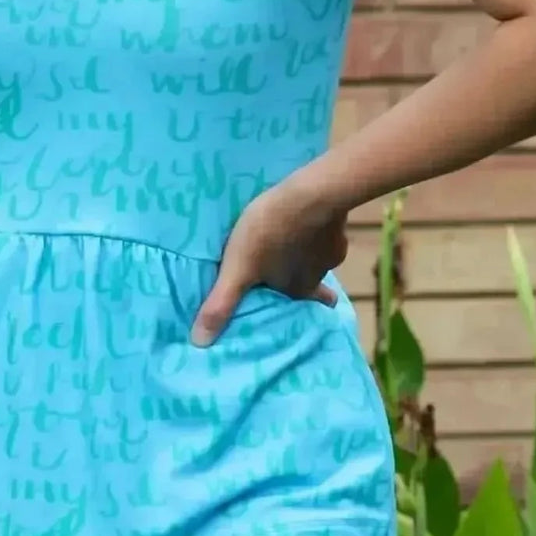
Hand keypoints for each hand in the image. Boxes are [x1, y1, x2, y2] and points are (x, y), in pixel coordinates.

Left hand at [191, 173, 348, 346]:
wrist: (311, 193)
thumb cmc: (270, 232)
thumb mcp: (238, 269)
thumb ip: (221, 303)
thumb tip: (200, 343)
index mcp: (299, 289)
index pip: (306, 309)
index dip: (301, 310)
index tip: (292, 309)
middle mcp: (320, 273)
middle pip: (313, 284)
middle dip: (301, 280)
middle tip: (286, 273)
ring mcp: (332, 247)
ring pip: (317, 257)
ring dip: (305, 252)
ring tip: (289, 241)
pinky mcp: (336, 222)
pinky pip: (324, 231)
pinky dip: (314, 228)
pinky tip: (301, 217)